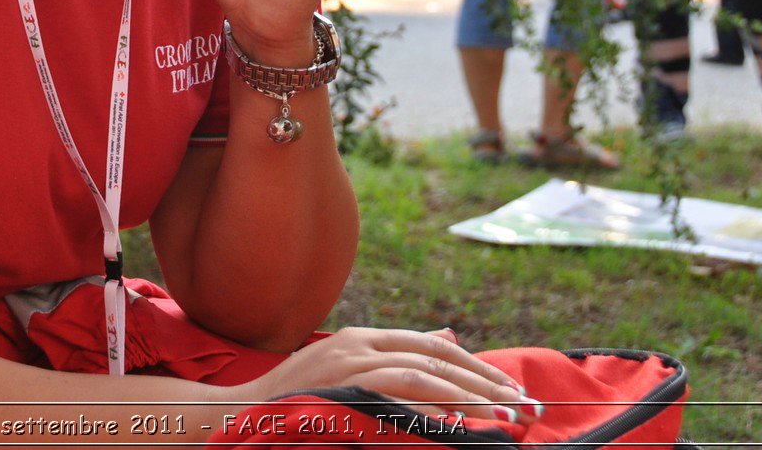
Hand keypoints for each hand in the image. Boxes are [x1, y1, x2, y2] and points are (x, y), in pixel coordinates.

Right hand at [239, 326, 543, 422]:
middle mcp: (359, 344)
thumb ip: (395, 357)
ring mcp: (348, 364)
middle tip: (520, 402)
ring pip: (421, 373)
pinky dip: (428, 408)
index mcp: (362, 338)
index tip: (507, 387)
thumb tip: (449, 337)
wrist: (241, 412)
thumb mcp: (348, 370)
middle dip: (481, 379)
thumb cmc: (296, 398)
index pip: (429, 346)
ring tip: (500, 415)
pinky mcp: (339, 387)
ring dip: (465, 395)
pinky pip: (395, 395)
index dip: (472, 366)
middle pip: (434, 356)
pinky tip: (455, 424)